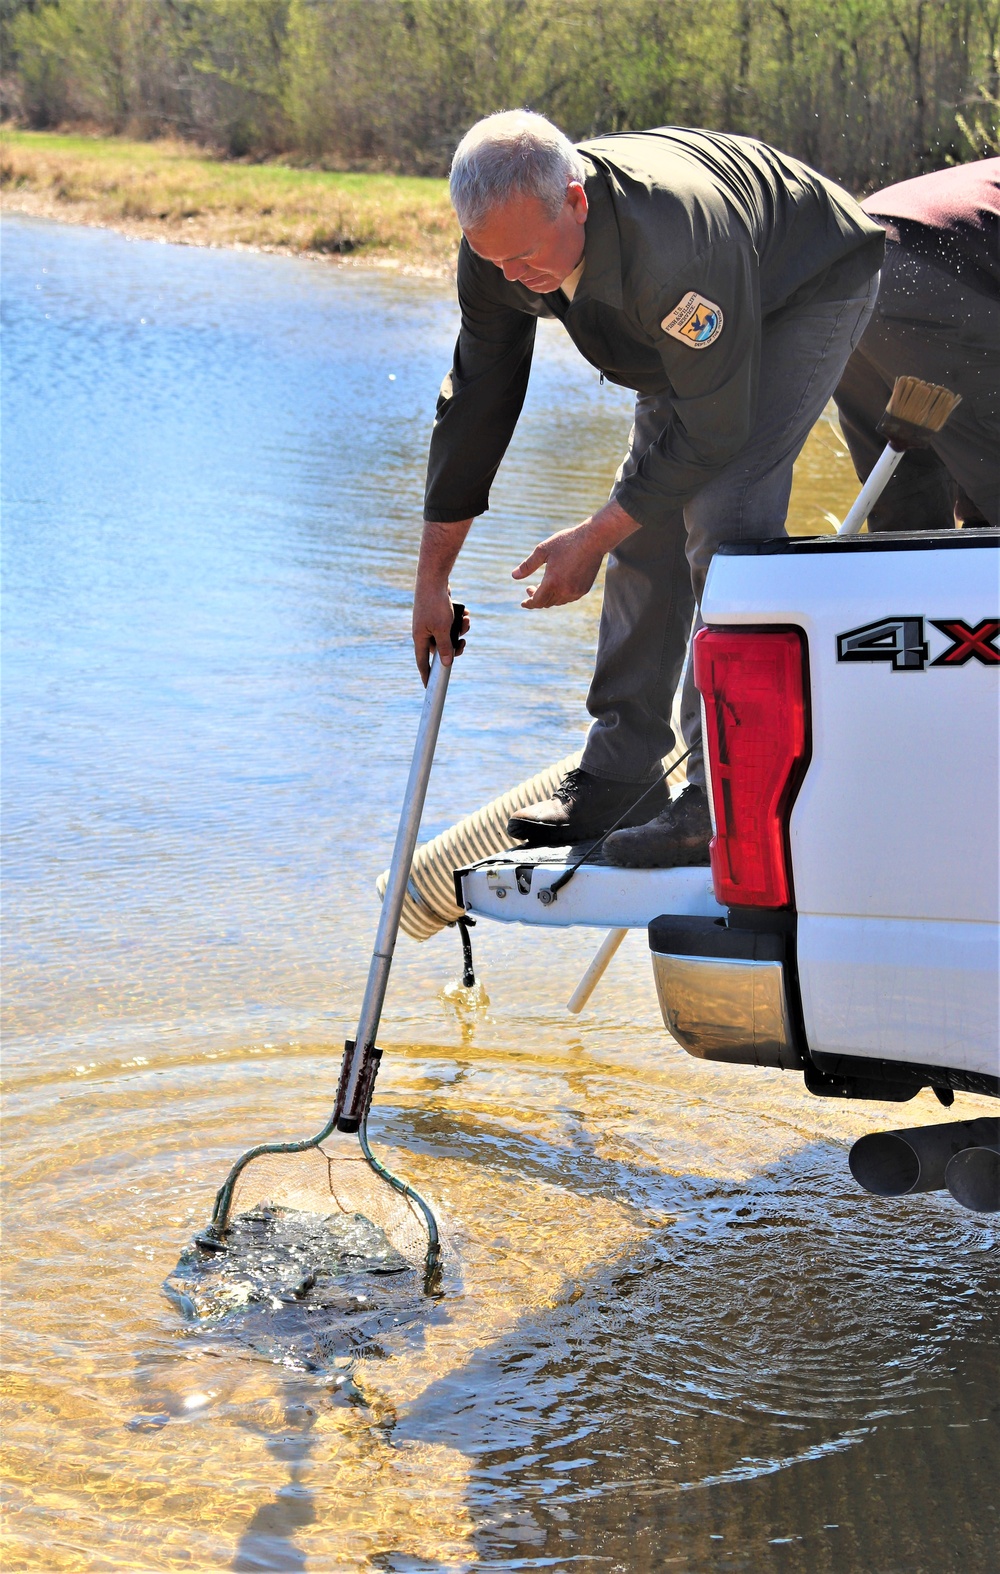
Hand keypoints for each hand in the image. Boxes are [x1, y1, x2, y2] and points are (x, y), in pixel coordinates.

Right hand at [412, 519, 472, 683]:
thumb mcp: (443, 628)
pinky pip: (451, 623)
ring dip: (460, 630)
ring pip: (449, 635)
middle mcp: (424, 632)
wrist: (434, 579)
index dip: (426, 675)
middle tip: (464, 642)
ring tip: (466, 621)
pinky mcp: (438, 614)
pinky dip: (459, 620)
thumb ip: (445, 647)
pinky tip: (465, 613)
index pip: (422, 662)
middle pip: (441, 648)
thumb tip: (447, 663)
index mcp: (420, 638)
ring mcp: (431, 622)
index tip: (429, 688)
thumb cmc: (435, 604)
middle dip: (455, 645)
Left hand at [512, 500, 640, 608]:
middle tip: (530, 588)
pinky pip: (568, 598)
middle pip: (547, 603)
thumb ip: (527, 565)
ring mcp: (576, 592)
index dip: (529, 603)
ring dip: (548, 598)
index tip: (523, 603)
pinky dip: (560, 596)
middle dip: (536, 598)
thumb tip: (513, 576)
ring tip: (542, 586)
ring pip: (558, 602)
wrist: (593, 539)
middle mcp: (565, 591)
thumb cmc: (567, 542)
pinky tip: (557, 586)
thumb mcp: (543, 550)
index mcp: (552, 582)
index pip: (537, 601)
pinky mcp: (584, 589)